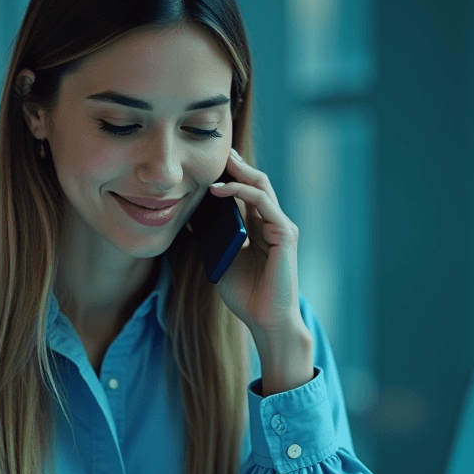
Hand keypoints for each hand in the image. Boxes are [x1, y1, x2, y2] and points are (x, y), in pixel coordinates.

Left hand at [207, 148, 302, 336]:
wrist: (265, 320)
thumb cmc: (245, 295)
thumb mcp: (220, 260)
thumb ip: (211, 239)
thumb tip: (188, 217)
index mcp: (260, 228)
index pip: (247, 192)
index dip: (230, 175)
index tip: (208, 164)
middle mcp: (273, 223)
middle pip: (256, 182)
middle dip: (236, 165)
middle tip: (215, 152)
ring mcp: (281, 227)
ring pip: (261, 186)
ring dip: (238, 172)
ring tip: (217, 165)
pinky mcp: (285, 234)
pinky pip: (263, 203)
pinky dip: (242, 192)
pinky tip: (221, 190)